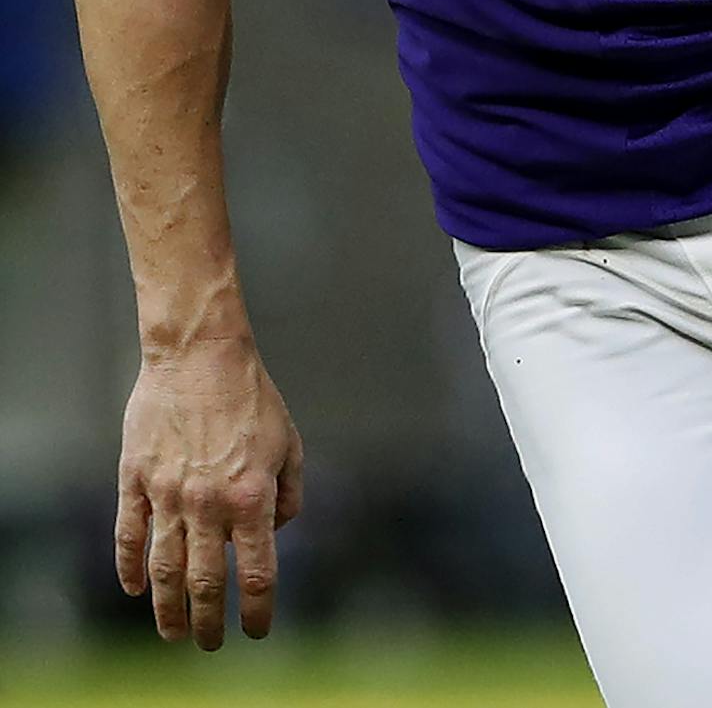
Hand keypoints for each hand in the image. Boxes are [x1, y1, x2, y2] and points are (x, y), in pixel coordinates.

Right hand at [116, 340, 304, 648]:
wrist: (200, 357)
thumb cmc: (253, 398)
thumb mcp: (290, 444)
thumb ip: (287, 494)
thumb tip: (274, 533)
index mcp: (252, 498)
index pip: (257, 572)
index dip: (257, 609)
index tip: (256, 631)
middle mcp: (209, 504)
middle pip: (205, 582)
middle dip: (208, 621)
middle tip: (210, 645)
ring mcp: (167, 495)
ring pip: (164, 569)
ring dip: (167, 608)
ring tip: (173, 633)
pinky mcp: (135, 481)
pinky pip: (129, 535)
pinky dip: (130, 567)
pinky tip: (135, 589)